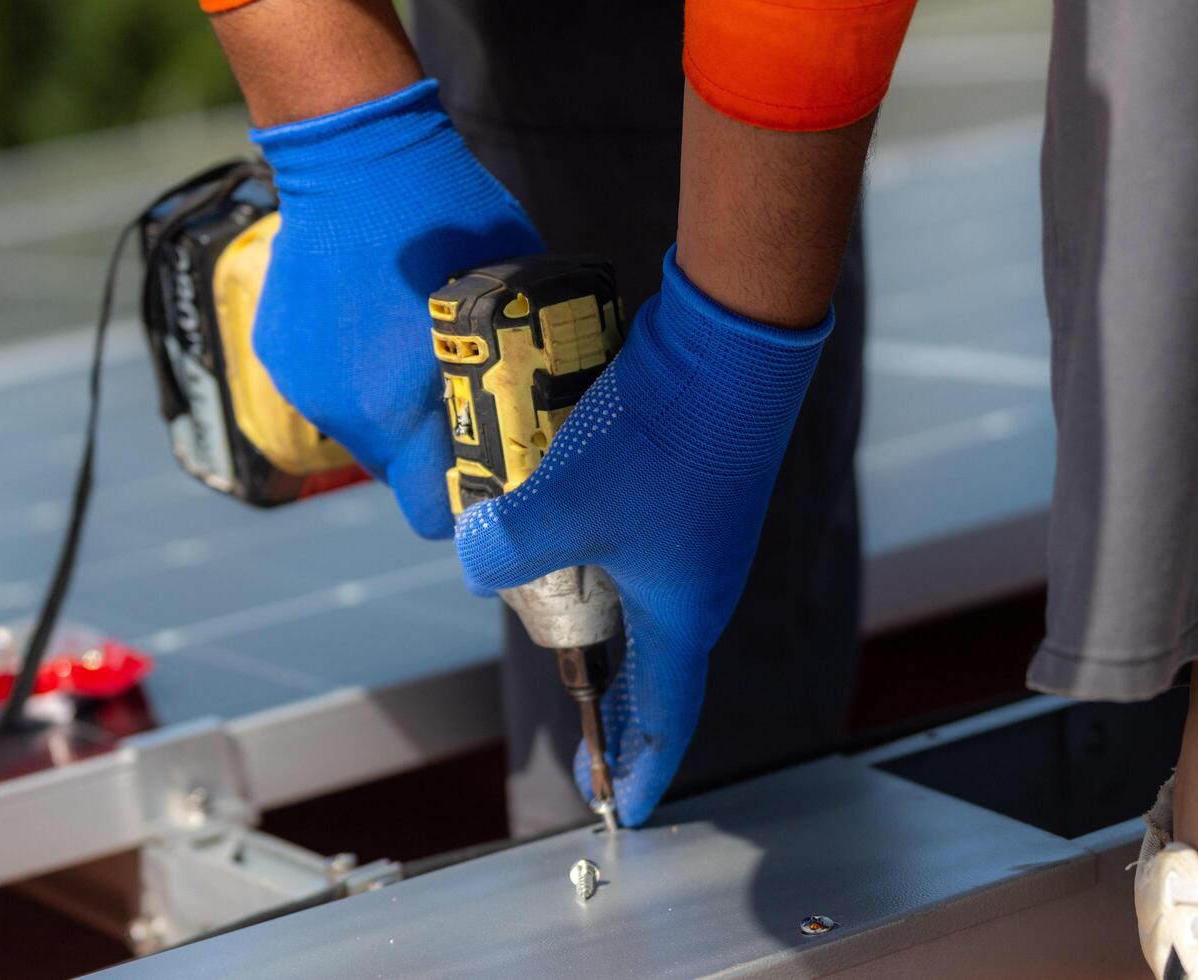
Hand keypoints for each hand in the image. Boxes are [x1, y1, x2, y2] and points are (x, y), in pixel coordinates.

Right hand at [251, 80, 541, 537]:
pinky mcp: (278, 356)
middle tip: (459, 398)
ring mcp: (306, 385)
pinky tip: (369, 318)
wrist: (355, 156)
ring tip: (409, 348)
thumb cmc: (450, 218)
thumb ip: (512, 367)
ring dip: (388, 409)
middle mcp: (347, 412)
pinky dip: (351, 373)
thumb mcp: (511, 299)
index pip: (431, 513)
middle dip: (428, 450)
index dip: (463, 503)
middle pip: (396, 472)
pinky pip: (326, 390)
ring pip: (361, 430)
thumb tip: (547, 407)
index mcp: (405, 408)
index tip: (487, 478)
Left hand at [456, 247, 831, 824]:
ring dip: (601, 622)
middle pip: (654, 666)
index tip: (619, 804)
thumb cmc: (661, 438)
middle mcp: (698, 582)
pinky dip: (600, 558)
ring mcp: (698, 533)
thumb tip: (471, 559)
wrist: (726, 345)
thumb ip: (500, 548)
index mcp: (682, 613)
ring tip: (559, 628)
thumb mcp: (561, 506)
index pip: (663, 715)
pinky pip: (638, 545)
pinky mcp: (688, 484)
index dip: (638, 765)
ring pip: (641, 601)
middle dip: (618, 707)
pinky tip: (565, 528)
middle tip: (593, 742)